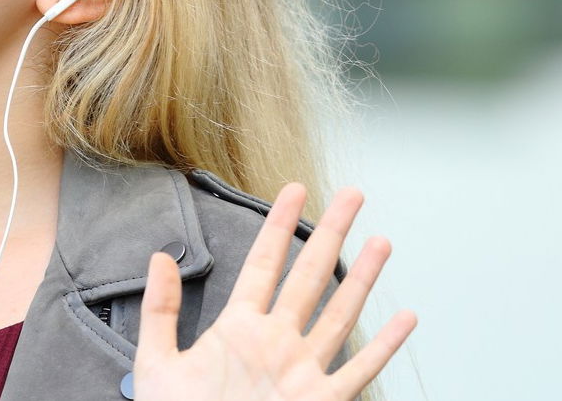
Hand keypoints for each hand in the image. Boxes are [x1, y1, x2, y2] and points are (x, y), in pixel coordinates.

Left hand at [133, 183, 416, 399]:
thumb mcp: (156, 361)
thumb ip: (161, 309)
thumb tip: (160, 256)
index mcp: (237, 329)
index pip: (264, 264)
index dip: (278, 226)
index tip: (293, 191)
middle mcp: (276, 343)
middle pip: (309, 277)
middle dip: (331, 234)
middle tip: (351, 195)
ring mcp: (301, 371)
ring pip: (340, 315)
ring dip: (361, 279)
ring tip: (380, 241)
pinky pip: (358, 370)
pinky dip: (384, 346)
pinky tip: (405, 318)